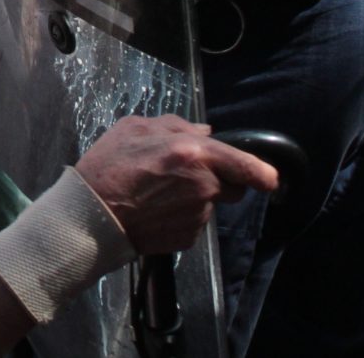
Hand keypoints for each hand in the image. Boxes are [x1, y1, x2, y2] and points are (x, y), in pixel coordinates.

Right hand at [73, 115, 278, 254]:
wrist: (91, 215)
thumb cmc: (109, 165)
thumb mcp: (135, 127)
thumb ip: (176, 126)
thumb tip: (206, 132)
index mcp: (194, 153)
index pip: (247, 166)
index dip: (265, 173)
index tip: (271, 179)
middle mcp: (204, 186)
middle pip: (233, 187)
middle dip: (219, 180)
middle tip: (187, 175)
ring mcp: (197, 216)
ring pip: (210, 204)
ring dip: (195, 198)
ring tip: (159, 193)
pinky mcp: (188, 238)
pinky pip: (194, 223)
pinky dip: (181, 216)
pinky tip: (155, 210)